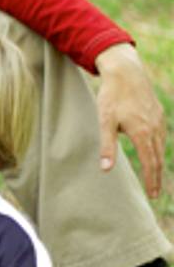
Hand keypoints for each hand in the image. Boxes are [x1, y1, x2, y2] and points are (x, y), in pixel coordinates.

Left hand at [95, 43, 166, 197]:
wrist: (126, 72)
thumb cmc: (111, 97)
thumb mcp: (105, 122)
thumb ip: (107, 147)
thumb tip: (106, 169)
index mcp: (142, 133)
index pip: (150, 163)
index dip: (151, 180)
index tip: (152, 194)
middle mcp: (154, 128)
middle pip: (158, 158)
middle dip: (157, 177)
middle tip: (155, 193)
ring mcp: (158, 120)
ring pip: (161, 147)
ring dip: (159, 163)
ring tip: (155, 176)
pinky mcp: (158, 113)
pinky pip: (161, 135)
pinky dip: (159, 148)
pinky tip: (155, 152)